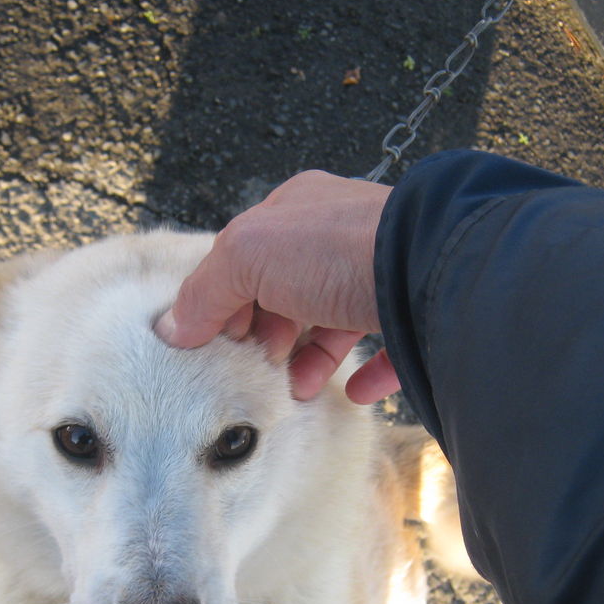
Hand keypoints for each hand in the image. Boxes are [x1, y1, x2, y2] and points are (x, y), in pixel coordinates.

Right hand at [155, 170, 400, 402]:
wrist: (429, 267)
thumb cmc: (333, 250)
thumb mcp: (247, 255)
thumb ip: (206, 289)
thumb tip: (173, 327)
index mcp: (298, 210)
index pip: (248, 254)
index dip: (226, 298)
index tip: (214, 342)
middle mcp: (341, 235)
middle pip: (290, 290)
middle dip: (268, 332)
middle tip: (254, 369)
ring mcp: (383, 274)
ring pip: (335, 322)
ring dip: (310, 359)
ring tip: (294, 391)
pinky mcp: (416, 313)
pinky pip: (386, 348)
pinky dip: (365, 374)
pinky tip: (351, 393)